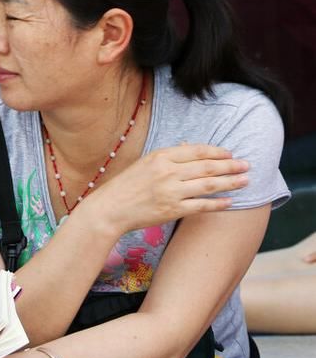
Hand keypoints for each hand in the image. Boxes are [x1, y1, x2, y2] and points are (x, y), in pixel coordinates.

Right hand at [87, 144, 248, 232]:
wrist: (111, 208)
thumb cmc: (127, 185)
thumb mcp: (145, 163)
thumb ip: (168, 156)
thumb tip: (190, 147)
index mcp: (160, 157)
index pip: (196, 151)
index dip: (216, 151)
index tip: (230, 153)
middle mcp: (167, 173)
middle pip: (207, 167)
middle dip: (230, 165)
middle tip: (246, 165)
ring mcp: (171, 192)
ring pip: (209, 185)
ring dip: (230, 183)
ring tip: (245, 180)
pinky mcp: (172, 210)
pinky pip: (201, 206)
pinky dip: (218, 203)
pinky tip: (230, 202)